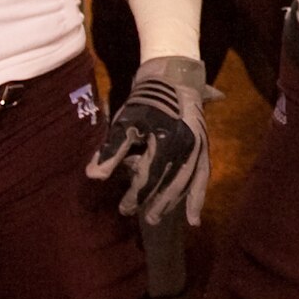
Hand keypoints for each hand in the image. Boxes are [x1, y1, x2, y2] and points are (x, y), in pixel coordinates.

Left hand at [87, 55, 210, 224]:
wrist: (173, 78)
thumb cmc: (145, 100)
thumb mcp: (125, 122)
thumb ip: (111, 150)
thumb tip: (93, 176)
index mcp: (165, 143)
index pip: (147, 178)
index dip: (134, 196)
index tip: (122, 209)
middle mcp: (186, 149)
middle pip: (168, 185)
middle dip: (154, 203)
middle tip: (143, 219)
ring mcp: (198, 150)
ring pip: (185, 183)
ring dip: (173, 203)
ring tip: (160, 217)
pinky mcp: (204, 149)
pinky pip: (203, 178)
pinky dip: (198, 198)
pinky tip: (194, 220)